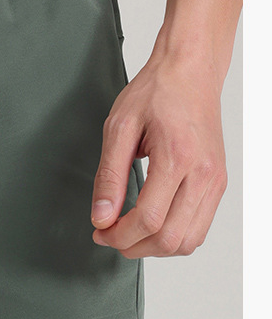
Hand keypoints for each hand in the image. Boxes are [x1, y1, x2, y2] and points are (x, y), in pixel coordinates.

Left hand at [90, 54, 227, 258]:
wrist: (190, 71)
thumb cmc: (156, 91)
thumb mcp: (119, 127)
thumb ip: (109, 176)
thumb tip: (102, 216)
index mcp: (177, 157)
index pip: (148, 219)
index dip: (119, 235)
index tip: (99, 230)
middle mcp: (204, 174)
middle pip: (169, 239)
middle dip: (133, 246)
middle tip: (109, 235)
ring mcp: (215, 181)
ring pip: (188, 241)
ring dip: (154, 247)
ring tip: (128, 234)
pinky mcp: (218, 183)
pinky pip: (199, 228)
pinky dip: (174, 237)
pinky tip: (150, 224)